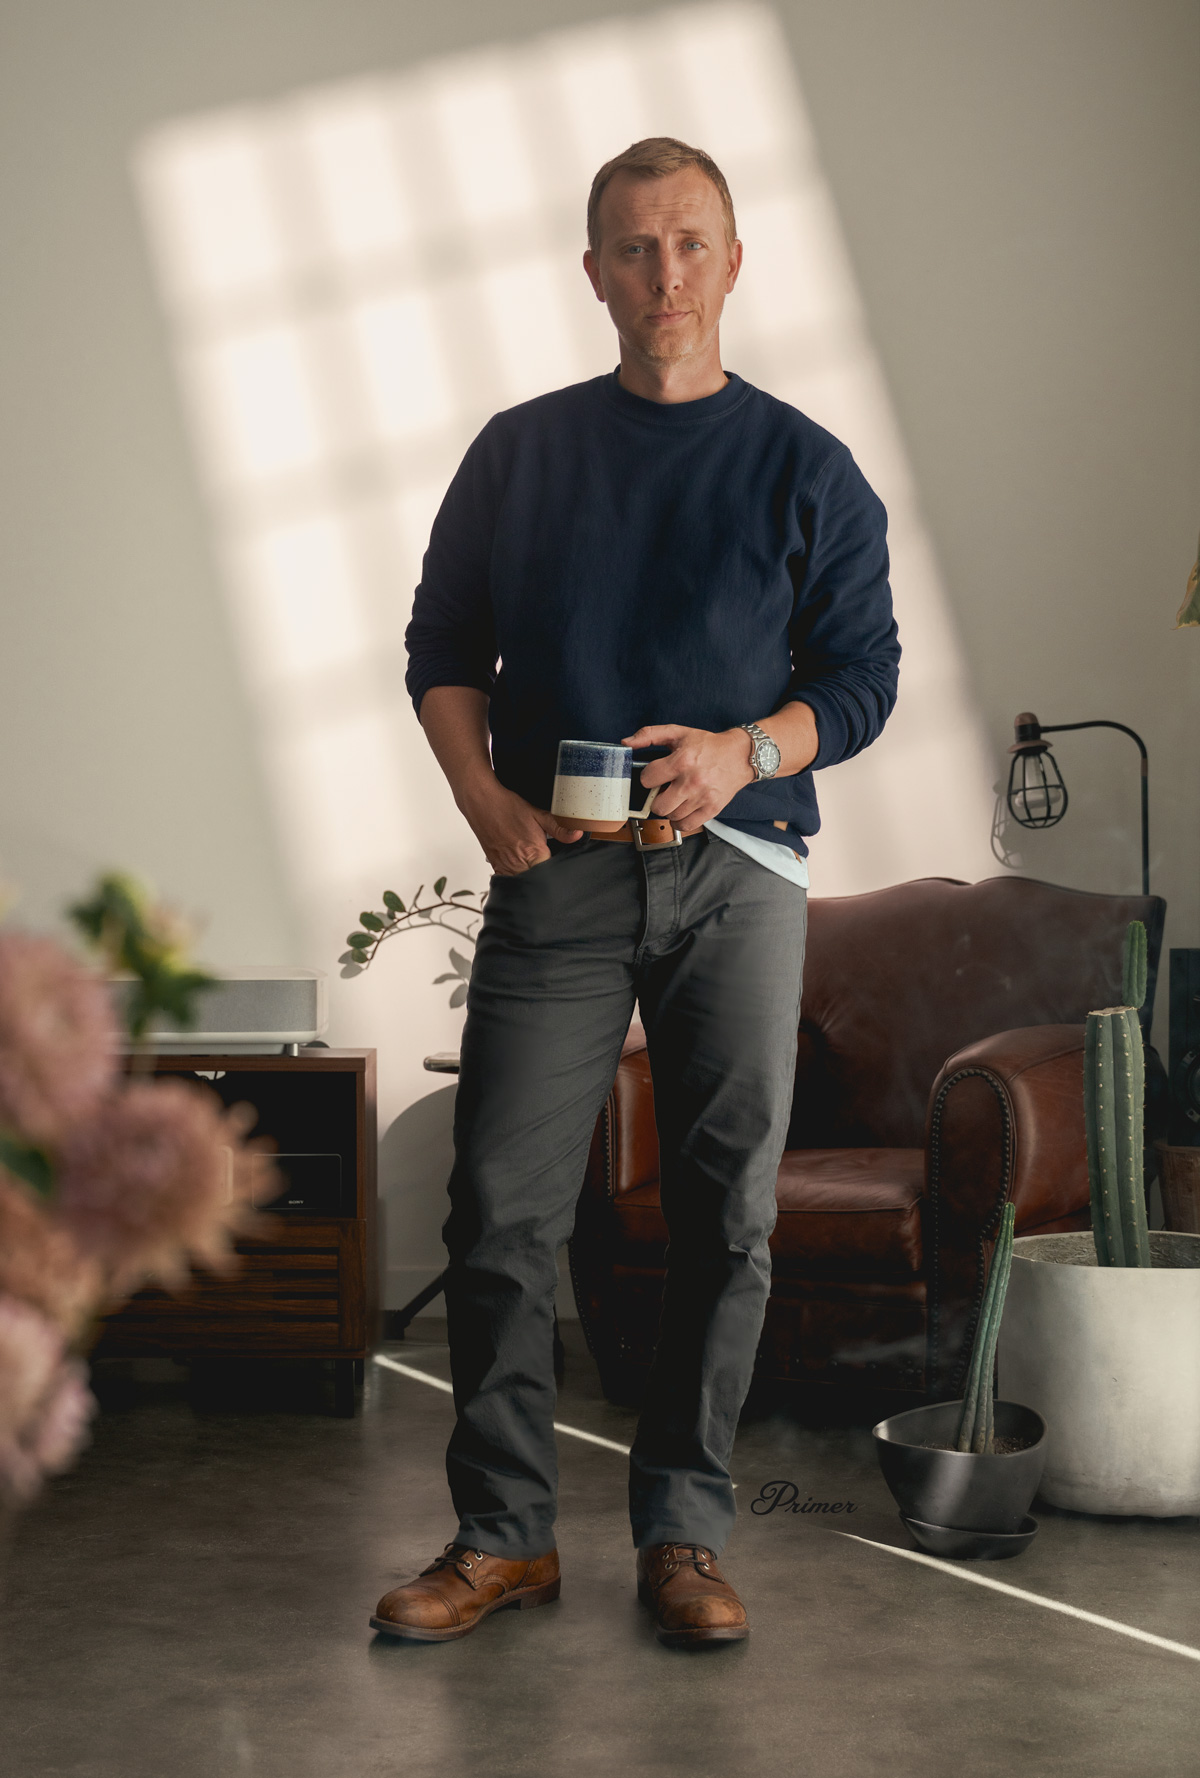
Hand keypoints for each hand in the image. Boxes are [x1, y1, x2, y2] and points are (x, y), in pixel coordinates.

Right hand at [460, 778, 582, 875]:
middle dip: (545, 882)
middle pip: (536, 883)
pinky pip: (508, 880)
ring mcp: (505, 866)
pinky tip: (521, 871)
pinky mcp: (495, 865)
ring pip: (521, 885)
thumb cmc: (507, 807)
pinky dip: (516, 879)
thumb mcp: (538, 815)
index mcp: (533, 852)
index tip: (562, 874)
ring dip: (530, 882)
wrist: (481, 803)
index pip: (550, 875)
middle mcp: (518, 863)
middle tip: (551, 876)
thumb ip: (559, 828)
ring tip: (537, 875)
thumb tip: (578, 834)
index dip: (557, 875)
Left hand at [620, 724, 753, 832]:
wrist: (739, 755)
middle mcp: (692, 781)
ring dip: (669, 809)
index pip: (648, 779)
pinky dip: (680, 821)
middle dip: (657, 798)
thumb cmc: (708, 745)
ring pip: (671, 816)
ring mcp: (703, 797)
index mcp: (682, 760)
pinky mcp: (712, 809)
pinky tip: (682, 809)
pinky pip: (686, 826)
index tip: (656, 775)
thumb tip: (626, 743)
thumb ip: (650, 735)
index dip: (649, 777)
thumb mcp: (678, 733)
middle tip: (664, 790)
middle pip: (658, 805)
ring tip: (676, 798)